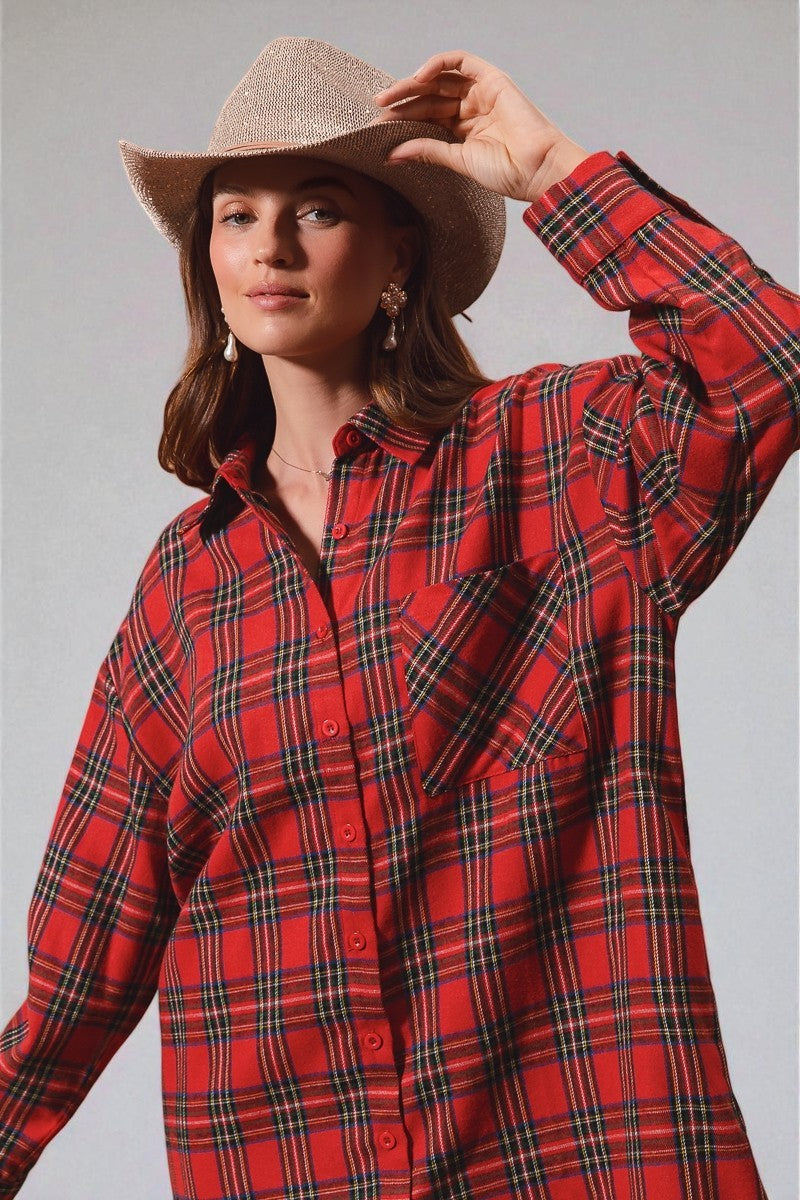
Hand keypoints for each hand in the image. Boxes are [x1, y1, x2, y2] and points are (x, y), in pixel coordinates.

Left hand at [373, 50, 589, 204]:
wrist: (537, 169)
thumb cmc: (507, 172)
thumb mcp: (458, 161)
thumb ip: (427, 152)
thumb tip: (392, 154)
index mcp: (462, 130)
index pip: (425, 117)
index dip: (402, 119)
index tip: (378, 128)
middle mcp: (469, 108)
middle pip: (428, 97)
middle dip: (402, 101)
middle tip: (377, 107)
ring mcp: (480, 92)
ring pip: (439, 80)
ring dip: (412, 84)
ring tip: (389, 96)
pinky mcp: (491, 79)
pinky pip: (461, 62)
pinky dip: (439, 64)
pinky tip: (419, 78)